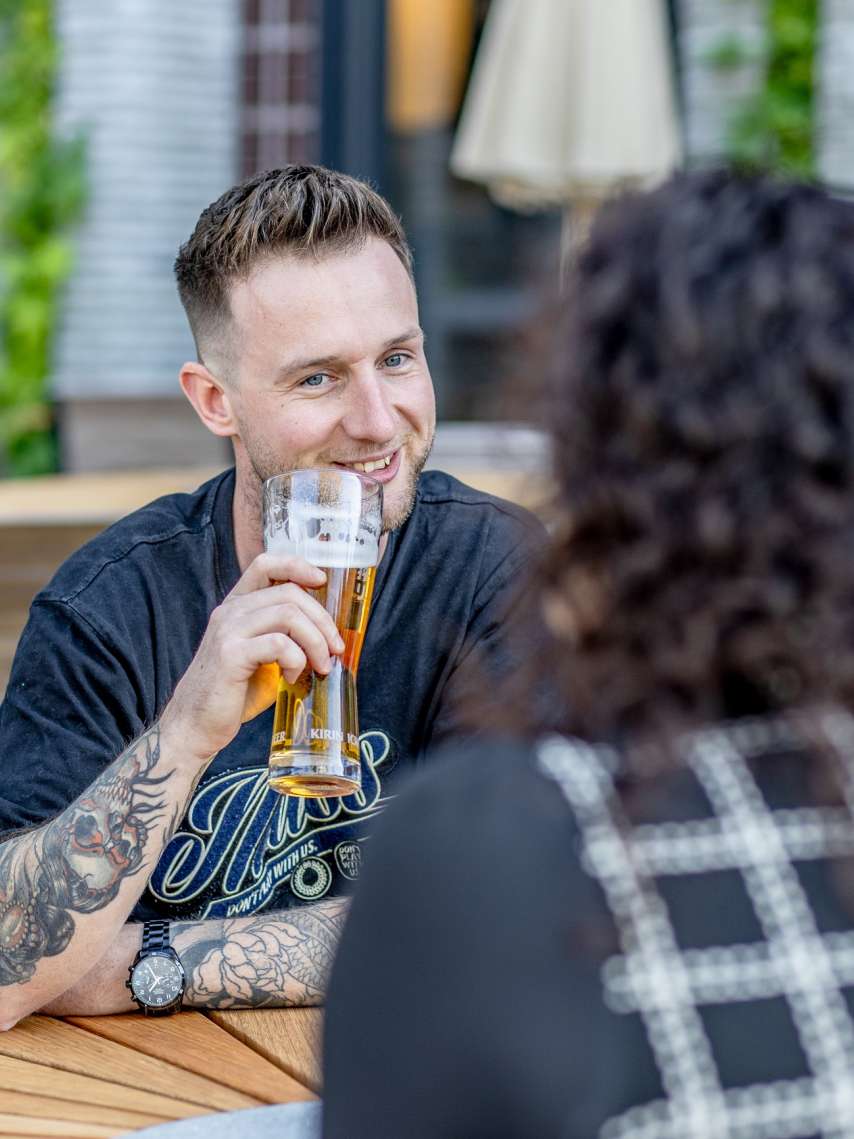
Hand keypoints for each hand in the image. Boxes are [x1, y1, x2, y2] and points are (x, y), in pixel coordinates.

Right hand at [159, 553, 344, 765]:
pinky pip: (280, 644)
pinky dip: (297, 660)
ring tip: (320, 666)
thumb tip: (328, 634)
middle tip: (335, 648)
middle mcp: (230, 611)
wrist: (196, 726)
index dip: (298, 566)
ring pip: (288, 615)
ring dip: (315, 641)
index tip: (322, 581)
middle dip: (322, 620)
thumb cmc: (235, 693)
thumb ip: (286, 636)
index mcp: (237, 606)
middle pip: (289, 592)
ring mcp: (228, 631)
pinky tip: (292, 678)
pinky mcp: (231, 654)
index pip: (266, 563)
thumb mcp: (264, 656)